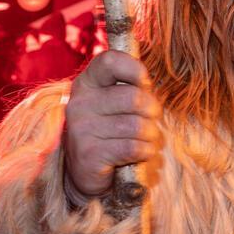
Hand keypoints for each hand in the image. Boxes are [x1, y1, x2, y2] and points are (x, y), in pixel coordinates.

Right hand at [61, 50, 163, 199]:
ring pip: (137, 126)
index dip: (134, 69)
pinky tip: (140, 153)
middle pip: (134, 97)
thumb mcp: (115, 102)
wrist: (88, 172)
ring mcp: (82, 129)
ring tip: (144, 140)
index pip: (109, 61)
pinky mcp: (89, 154)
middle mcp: (80, 103)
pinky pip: (133, 147)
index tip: (144, 84)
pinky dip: (145, 151)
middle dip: (153, 111)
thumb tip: (147, 81)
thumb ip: (129, 86)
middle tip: (150, 120)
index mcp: (87, 83)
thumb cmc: (111, 130)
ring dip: (151, 136)